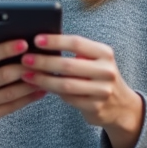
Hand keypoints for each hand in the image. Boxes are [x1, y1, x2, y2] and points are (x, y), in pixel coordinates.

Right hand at [0, 21, 46, 147]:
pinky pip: (10, 107)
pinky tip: (40, 90)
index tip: (24, 42)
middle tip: (41, 58)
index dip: (5, 49)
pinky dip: (27, 99)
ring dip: (30, 83)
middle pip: (2, 76)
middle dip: (24, 66)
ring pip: (10, 93)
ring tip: (45, 73)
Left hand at [20, 34, 144, 147]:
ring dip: (43, 79)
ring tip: (27, 75)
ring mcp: (102, 91)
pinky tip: (39, 87)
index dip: (55, 41)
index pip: (77, 43)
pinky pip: (68, 99)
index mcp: (104, 53)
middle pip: (68, 65)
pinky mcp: (96, 107)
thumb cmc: (98, 77)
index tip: (36, 40)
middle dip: (44, 61)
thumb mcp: (95, 60)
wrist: (121, 106)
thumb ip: (75, 53)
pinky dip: (51, 92)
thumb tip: (41, 44)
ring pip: (66, 85)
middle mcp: (106, 71)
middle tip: (25, 59)